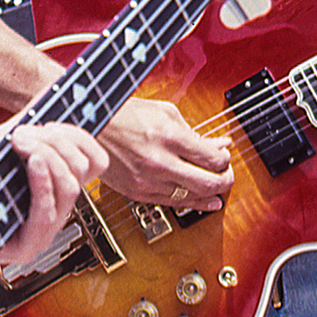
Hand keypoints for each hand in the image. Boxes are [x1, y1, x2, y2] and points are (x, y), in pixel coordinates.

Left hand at [0, 118, 107, 267]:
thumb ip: (26, 129)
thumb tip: (48, 100)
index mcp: (52, 187)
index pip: (93, 163)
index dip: (80, 137)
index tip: (52, 123)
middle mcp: (52, 210)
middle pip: (84, 171)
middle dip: (57, 141)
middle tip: (25, 133)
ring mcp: (42, 231)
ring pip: (70, 187)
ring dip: (46, 155)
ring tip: (19, 142)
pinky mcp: (26, 247)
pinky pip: (47, 212)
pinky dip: (42, 181)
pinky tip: (31, 162)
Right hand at [97, 95, 232, 208]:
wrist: (89, 127)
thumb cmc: (124, 114)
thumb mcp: (164, 112)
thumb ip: (193, 131)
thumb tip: (218, 145)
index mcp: (168, 136)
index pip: (214, 159)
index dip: (225, 160)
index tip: (224, 156)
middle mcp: (160, 161)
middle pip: (209, 182)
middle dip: (225, 179)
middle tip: (226, 174)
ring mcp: (148, 180)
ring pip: (193, 197)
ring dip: (210, 192)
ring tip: (217, 186)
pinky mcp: (138, 193)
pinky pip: (173, 204)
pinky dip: (192, 203)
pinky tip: (204, 202)